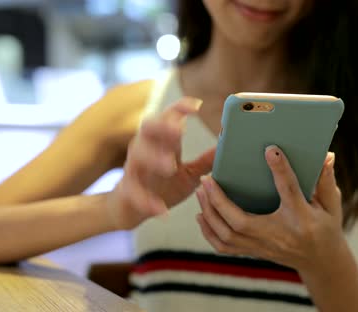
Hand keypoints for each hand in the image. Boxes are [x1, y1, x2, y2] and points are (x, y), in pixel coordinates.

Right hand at [107, 97, 215, 229]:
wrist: (131, 207)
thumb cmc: (163, 185)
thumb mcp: (189, 173)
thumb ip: (207, 160)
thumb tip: (229, 146)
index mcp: (161, 142)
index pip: (168, 118)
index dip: (180, 109)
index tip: (197, 106)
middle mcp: (145, 149)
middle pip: (148, 128)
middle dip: (162, 127)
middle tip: (179, 131)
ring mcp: (135, 169)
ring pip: (138, 156)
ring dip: (154, 159)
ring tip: (170, 166)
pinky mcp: (128, 191)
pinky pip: (135, 193)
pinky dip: (147, 200)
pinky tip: (160, 210)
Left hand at [196, 145, 343, 272]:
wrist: (321, 262)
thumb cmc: (326, 227)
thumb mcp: (331, 204)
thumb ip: (326, 180)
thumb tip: (327, 155)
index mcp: (302, 218)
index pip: (290, 191)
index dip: (280, 170)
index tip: (270, 150)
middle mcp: (279, 236)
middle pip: (241, 222)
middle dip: (219, 200)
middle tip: (206, 178)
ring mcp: (263, 248)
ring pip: (227, 236)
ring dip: (210, 213)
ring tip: (201, 191)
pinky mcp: (254, 252)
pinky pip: (225, 247)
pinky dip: (209, 232)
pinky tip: (201, 216)